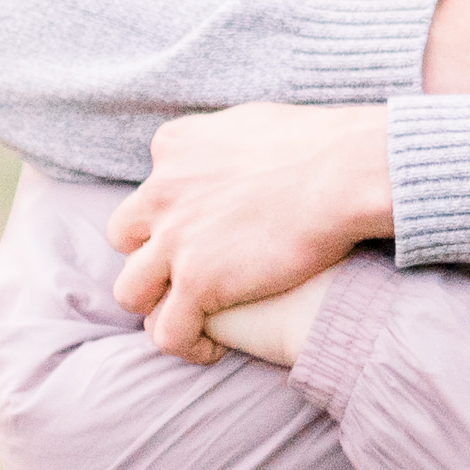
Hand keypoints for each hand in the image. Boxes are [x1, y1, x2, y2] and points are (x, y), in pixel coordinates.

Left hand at [111, 104, 394, 362]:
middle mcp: (162, 191)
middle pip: (126, 234)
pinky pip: (167, 331)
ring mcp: (174, 239)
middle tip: (190, 272)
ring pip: (131, 289)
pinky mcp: (197, 282)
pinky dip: (184, 343)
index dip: (174, 212)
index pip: (152, 186)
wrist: (344, 172)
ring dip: (157, 304)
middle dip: (150, 254)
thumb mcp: (250, 121)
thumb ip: (223, 139)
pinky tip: (212, 348)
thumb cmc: (321, 145)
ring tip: (190, 316)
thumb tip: (231, 149)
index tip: (205, 229)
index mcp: (175, 146)